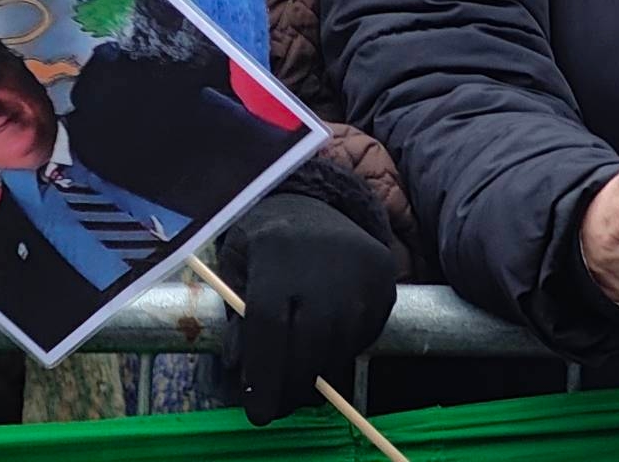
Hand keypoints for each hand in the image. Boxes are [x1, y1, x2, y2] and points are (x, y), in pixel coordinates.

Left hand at [216, 192, 395, 425]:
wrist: (313, 207)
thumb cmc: (265, 244)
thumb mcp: (236, 268)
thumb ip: (234, 318)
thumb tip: (239, 367)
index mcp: (275, 250)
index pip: (269, 324)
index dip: (263, 375)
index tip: (258, 412)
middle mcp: (323, 259)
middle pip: (308, 346)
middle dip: (289, 387)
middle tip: (276, 405)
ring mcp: (359, 269)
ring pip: (338, 348)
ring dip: (316, 372)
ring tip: (297, 371)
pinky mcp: (384, 279)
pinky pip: (364, 338)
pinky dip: (342, 352)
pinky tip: (324, 338)